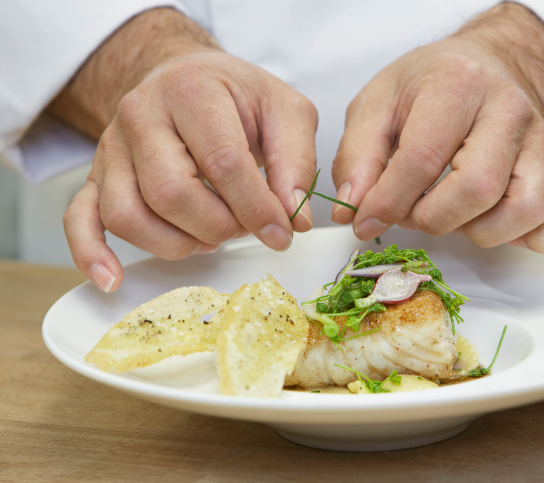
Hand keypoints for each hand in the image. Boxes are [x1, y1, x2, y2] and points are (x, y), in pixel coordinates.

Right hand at [49, 9, 316, 291]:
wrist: (187, 77)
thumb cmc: (239, 97)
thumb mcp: (285, 110)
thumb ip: (296, 160)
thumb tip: (294, 217)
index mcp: (192, 92)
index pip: (223, 163)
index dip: (257, 208)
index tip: (282, 233)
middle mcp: (141, 116)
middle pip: (172, 194)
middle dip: (219, 227)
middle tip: (244, 227)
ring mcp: (111, 149)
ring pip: (128, 215)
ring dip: (177, 243)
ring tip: (211, 236)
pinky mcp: (97, 176)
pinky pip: (80, 219)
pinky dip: (91, 254)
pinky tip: (113, 279)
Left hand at [331, 3, 543, 251]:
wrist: (483, 68)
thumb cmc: (427, 89)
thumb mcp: (376, 106)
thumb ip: (357, 157)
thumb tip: (353, 209)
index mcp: (458, 85)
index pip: (422, 160)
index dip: (387, 203)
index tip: (366, 222)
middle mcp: (510, 110)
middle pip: (476, 189)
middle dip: (433, 219)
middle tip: (414, 213)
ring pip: (525, 211)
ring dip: (479, 232)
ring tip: (455, 215)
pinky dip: (533, 237)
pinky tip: (498, 223)